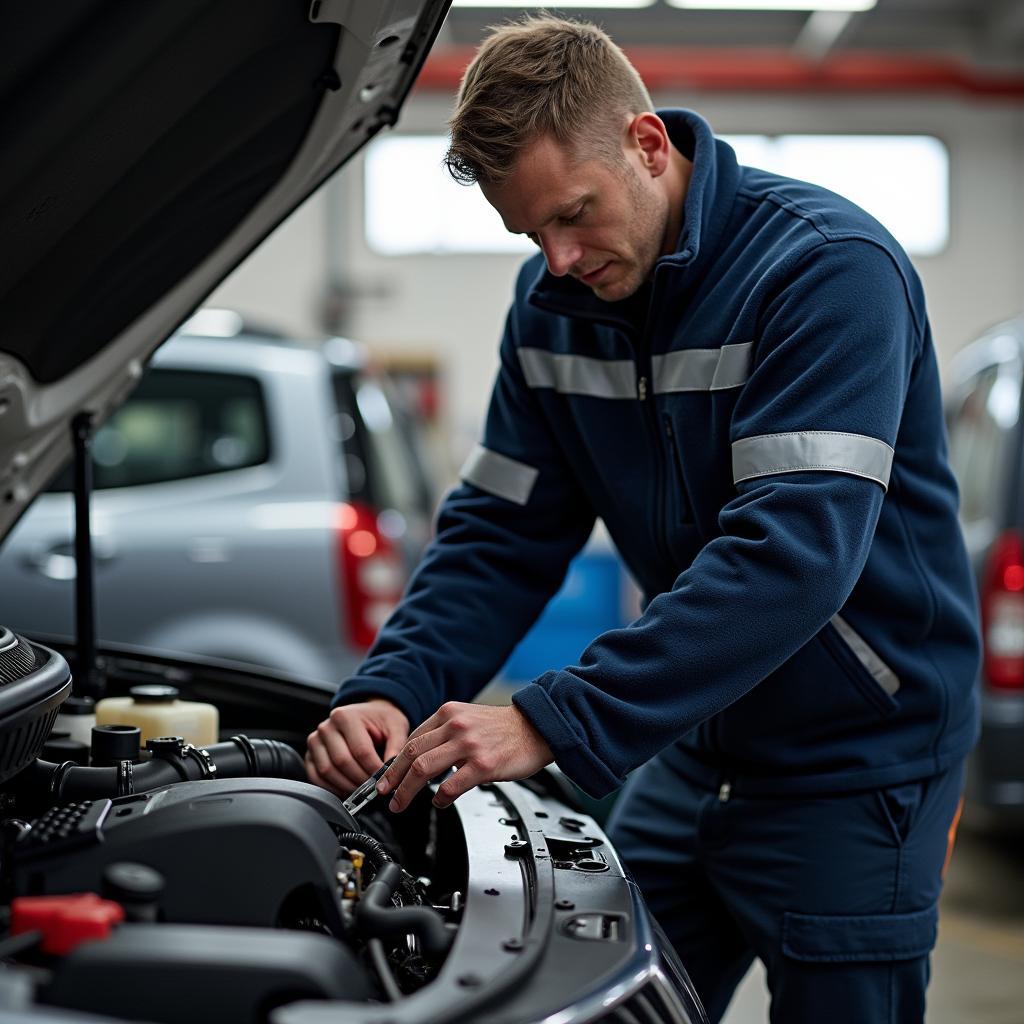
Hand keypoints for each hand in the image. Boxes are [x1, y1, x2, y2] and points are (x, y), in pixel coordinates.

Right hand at [305, 699, 409, 795]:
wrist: (368, 715)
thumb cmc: (381, 721)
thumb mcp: (396, 726)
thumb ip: (396, 747)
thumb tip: (394, 771)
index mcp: (345, 716)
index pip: (360, 750)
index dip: (374, 769)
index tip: (385, 780)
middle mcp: (326, 727)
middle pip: (342, 761)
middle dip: (360, 780)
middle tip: (375, 789)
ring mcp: (315, 741)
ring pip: (327, 771)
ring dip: (346, 786)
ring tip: (364, 791)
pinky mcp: (310, 755)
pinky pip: (316, 777)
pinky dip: (332, 788)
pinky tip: (348, 790)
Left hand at [377, 701, 553, 811]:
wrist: (538, 727)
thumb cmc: (506, 728)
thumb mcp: (469, 718)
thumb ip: (446, 732)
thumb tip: (422, 756)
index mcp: (449, 713)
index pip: (412, 739)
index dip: (394, 762)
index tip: (387, 777)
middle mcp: (456, 726)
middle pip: (411, 754)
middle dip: (392, 778)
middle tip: (385, 794)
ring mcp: (469, 745)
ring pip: (423, 769)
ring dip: (407, 791)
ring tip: (401, 804)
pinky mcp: (483, 764)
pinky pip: (451, 786)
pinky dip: (439, 798)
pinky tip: (439, 802)